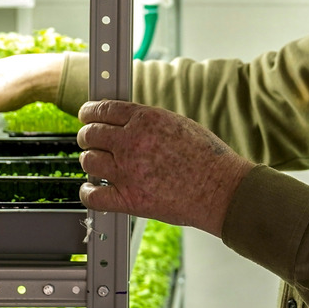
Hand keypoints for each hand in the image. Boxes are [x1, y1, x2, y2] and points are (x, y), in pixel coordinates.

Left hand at [77, 100, 254, 236]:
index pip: (103, 109)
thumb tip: (122, 122)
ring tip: (98, 164)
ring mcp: (127, 171)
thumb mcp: (176, 123)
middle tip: (90, 141)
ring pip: (88, 161)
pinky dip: (87, 192)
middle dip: (87, 136)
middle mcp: (132, 142)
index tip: (86, 115)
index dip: (89, 112)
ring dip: (89, 161)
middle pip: (90, 134)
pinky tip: (93, 189)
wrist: (222, 189)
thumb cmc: (207, 158)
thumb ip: (145, 122)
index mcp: (145, 119)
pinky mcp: (129, 198)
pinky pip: (92, 195)